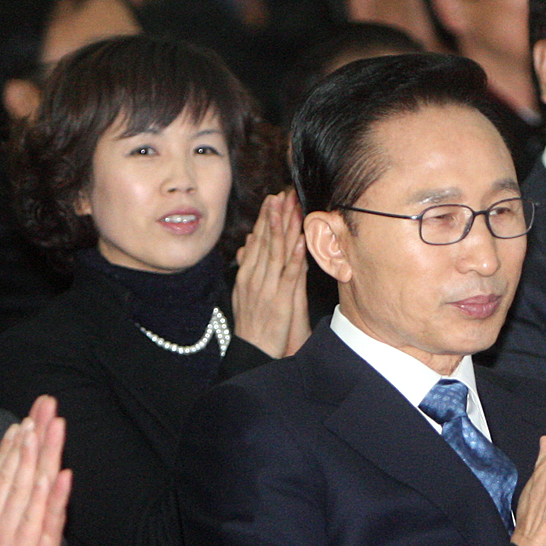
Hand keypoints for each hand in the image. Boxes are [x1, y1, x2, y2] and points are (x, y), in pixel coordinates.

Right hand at [232, 190, 308, 356]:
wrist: (251, 353)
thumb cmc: (252, 325)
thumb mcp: (244, 293)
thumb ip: (248, 266)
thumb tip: (249, 242)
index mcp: (246, 275)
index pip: (257, 240)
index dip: (266, 218)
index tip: (273, 198)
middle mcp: (255, 278)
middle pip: (266, 241)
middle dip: (275, 216)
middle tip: (283, 192)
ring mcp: (267, 289)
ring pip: (277, 252)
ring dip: (286, 228)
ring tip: (292, 207)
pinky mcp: (281, 301)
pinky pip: (289, 275)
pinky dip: (296, 256)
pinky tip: (301, 240)